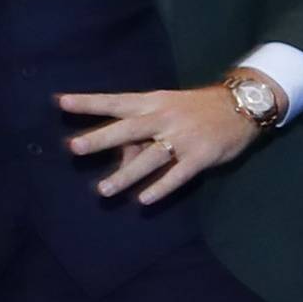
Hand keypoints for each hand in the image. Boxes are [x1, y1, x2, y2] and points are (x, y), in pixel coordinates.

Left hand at [57, 83, 260, 205]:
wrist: (241, 105)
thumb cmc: (196, 109)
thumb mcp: (166, 110)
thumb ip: (142, 133)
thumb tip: (119, 157)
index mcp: (152, 103)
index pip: (115, 101)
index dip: (88, 102)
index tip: (61, 102)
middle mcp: (164, 118)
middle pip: (127, 128)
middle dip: (101, 138)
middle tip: (74, 147)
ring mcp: (182, 137)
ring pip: (149, 157)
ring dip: (126, 174)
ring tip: (103, 190)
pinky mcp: (200, 155)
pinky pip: (177, 174)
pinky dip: (161, 187)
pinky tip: (143, 200)